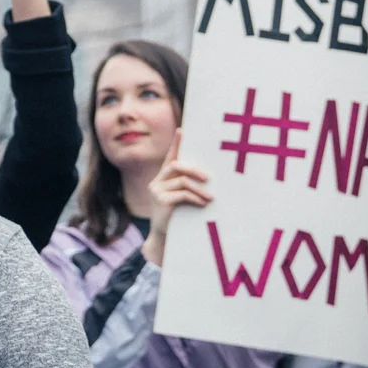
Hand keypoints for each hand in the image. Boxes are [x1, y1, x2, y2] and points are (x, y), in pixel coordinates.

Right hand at [140, 130, 213, 266]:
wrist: (162, 237)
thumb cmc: (175, 217)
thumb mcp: (179, 200)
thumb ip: (186, 188)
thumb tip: (208, 179)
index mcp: (162, 179)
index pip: (169, 157)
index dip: (175, 144)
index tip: (182, 130)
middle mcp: (156, 182)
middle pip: (176, 166)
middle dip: (194, 170)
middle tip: (208, 178)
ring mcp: (156, 191)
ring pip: (181, 181)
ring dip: (199, 189)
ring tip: (211, 198)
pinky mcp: (160, 201)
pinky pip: (181, 194)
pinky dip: (195, 198)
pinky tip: (202, 204)